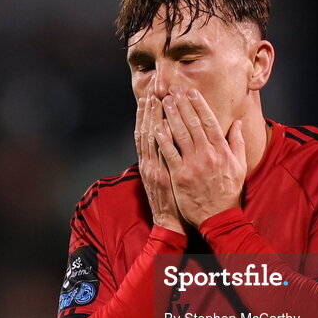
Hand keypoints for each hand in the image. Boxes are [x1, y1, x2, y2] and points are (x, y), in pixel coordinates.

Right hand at [135, 96, 184, 233]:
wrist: (170, 224)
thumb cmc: (171, 202)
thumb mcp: (164, 180)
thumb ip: (165, 161)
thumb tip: (168, 144)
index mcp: (150, 164)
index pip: (147, 135)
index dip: (147, 117)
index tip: (149, 100)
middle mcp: (149, 164)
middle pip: (147, 133)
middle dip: (149, 113)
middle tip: (151, 94)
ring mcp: (155, 170)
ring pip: (151, 140)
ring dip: (152, 120)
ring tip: (155, 102)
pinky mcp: (163, 177)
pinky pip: (161, 155)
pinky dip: (159, 139)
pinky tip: (160, 124)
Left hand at [154, 86, 246, 227]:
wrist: (218, 218)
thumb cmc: (228, 192)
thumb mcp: (240, 166)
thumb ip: (237, 143)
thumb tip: (237, 123)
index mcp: (222, 151)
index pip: (209, 122)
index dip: (199, 105)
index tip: (191, 92)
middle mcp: (207, 155)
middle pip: (192, 124)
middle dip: (182, 105)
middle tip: (173, 91)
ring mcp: (193, 165)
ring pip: (180, 135)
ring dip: (171, 116)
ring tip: (163, 102)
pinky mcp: (180, 176)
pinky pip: (169, 153)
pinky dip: (162, 139)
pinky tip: (156, 126)